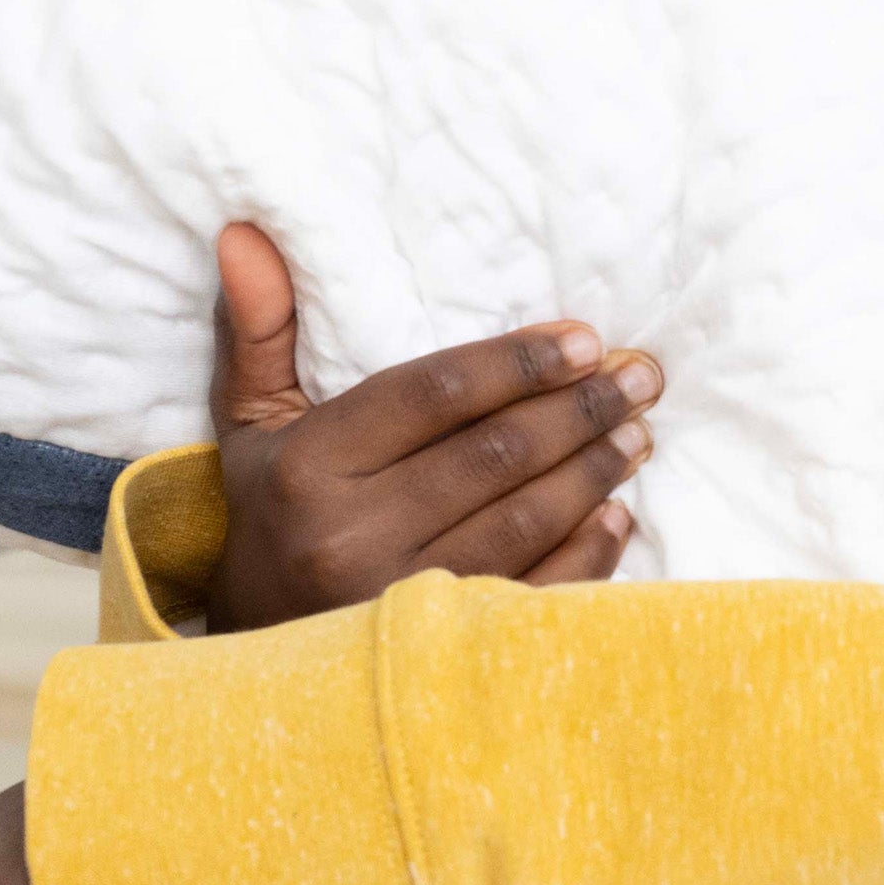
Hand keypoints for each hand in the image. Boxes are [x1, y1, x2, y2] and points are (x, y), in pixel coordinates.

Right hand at [204, 223, 659, 633]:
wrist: (260, 652)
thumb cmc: (272, 513)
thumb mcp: (249, 422)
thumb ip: (260, 329)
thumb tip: (244, 232)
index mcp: (311, 468)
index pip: (434, 396)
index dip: (517, 363)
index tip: (584, 339)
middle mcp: (352, 536)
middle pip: (493, 457)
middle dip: (577, 411)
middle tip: (638, 378)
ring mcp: (401, 600)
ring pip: (524, 522)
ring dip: (593, 473)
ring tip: (636, 433)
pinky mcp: (443, 649)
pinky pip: (537, 594)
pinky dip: (588, 554)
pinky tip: (617, 514)